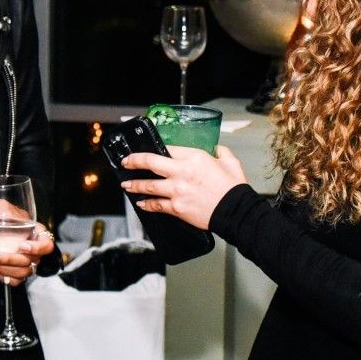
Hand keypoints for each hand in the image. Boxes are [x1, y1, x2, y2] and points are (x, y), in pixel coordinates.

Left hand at [0, 205, 55, 285]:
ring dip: (7, 270)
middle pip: (31, 261)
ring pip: (25, 273)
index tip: (21, 246)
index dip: (36, 248)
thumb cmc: (7, 217)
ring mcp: (29, 262)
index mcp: (37, 233)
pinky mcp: (20, 271)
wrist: (3, 229)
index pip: (46, 245)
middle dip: (10, 260)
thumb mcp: (1, 210)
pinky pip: (18, 281)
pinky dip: (8, 279)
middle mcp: (35, 250)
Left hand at [119, 145, 248, 230]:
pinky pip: (156, 205)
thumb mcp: (230, 162)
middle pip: (151, 163)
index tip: (150, 151)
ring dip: (134, 185)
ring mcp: (176, 191)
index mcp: (194, 158)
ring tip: (126, 185)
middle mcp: (181, 172)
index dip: (157, 149)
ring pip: (148, 186)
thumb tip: (217, 150)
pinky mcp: (176, 207)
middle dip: (134, 161)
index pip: (168, 148)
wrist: (235, 211)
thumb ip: (221, 152)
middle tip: (126, 162)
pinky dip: (147, 204)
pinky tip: (141, 203)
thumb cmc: (233, 188)